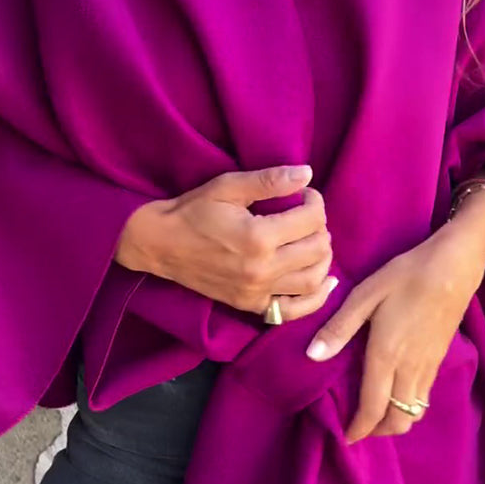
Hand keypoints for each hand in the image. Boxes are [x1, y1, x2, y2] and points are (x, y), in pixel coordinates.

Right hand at [114, 164, 337, 319]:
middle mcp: (262, 269)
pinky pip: (294, 310)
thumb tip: (307, 173)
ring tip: (314, 241)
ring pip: (313, 280)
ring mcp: (257, 292)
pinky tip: (325, 282)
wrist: (160, 244)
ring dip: (323, 258)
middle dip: (320, 227)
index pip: (310, 219)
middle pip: (317, 249)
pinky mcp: (250, 305)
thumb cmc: (193, 211)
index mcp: (258, 236)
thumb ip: (269, 180)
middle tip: (308, 215)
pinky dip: (316, 298)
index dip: (315, 201)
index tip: (305, 195)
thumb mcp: (228, 186)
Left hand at [305, 219, 484, 442]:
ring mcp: (429, 366)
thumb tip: (313, 357)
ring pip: (415, 412)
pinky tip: (396, 390)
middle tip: (359, 427)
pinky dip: (409, 405)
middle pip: (399, 420)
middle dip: (378, 431)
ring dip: (394, 420)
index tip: (345, 437)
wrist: (454, 267)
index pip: (373, 408)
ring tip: (374, 412)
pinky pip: (424, 396)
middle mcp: (410, 369)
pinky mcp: (440, 359)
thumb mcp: (365, 295)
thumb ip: (340, 328)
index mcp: (387, 356)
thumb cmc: (405, 276)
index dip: (359, 429)